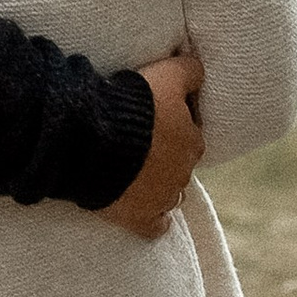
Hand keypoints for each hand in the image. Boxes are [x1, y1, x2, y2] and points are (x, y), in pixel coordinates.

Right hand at [101, 53, 203, 240]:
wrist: (96, 141)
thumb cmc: (132, 106)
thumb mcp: (165, 74)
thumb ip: (189, 70)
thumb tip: (200, 69)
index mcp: (192, 140)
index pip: (190, 133)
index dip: (172, 126)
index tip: (151, 120)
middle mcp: (184, 172)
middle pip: (180, 164)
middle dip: (165, 157)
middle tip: (138, 145)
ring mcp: (164, 198)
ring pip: (171, 194)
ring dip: (159, 186)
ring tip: (134, 175)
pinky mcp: (142, 219)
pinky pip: (156, 226)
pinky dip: (152, 221)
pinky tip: (142, 211)